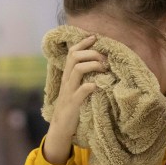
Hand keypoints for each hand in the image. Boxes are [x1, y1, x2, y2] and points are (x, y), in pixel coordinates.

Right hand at [42, 35, 107, 164]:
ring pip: (77, 70)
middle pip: (75, 57)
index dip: (82, 43)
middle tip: (105, 59)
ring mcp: (69, 92)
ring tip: (104, 68)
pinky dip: (89, 86)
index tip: (94, 37)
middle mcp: (67, 81)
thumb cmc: (72, 107)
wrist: (60, 127)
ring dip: (92, 65)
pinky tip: (97, 86)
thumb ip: (82, 77)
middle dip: (91, 53)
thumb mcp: (75, 88)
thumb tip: (98, 64)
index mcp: (67, 76)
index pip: (72, 52)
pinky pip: (80, 92)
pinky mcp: (73, 104)